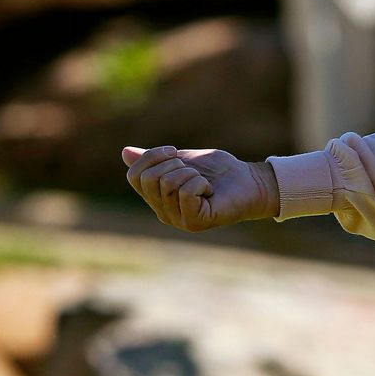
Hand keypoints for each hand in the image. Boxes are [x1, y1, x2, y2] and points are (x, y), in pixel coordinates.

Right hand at [122, 145, 278, 232]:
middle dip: (175, 165)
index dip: (152, 156)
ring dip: (191, 174)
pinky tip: (210, 192)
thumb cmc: (219, 171)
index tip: (174, 152)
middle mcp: (163, 211)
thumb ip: (155, 160)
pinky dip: (200, 183)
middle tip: (195, 172)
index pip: (134, 175)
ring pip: (168, 183)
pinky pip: (186, 193)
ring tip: (205, 183)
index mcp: (157, 196)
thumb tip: (124, 152)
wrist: (250, 181)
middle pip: (150, 178)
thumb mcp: (183, 160)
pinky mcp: (195, 223)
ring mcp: (178, 220)